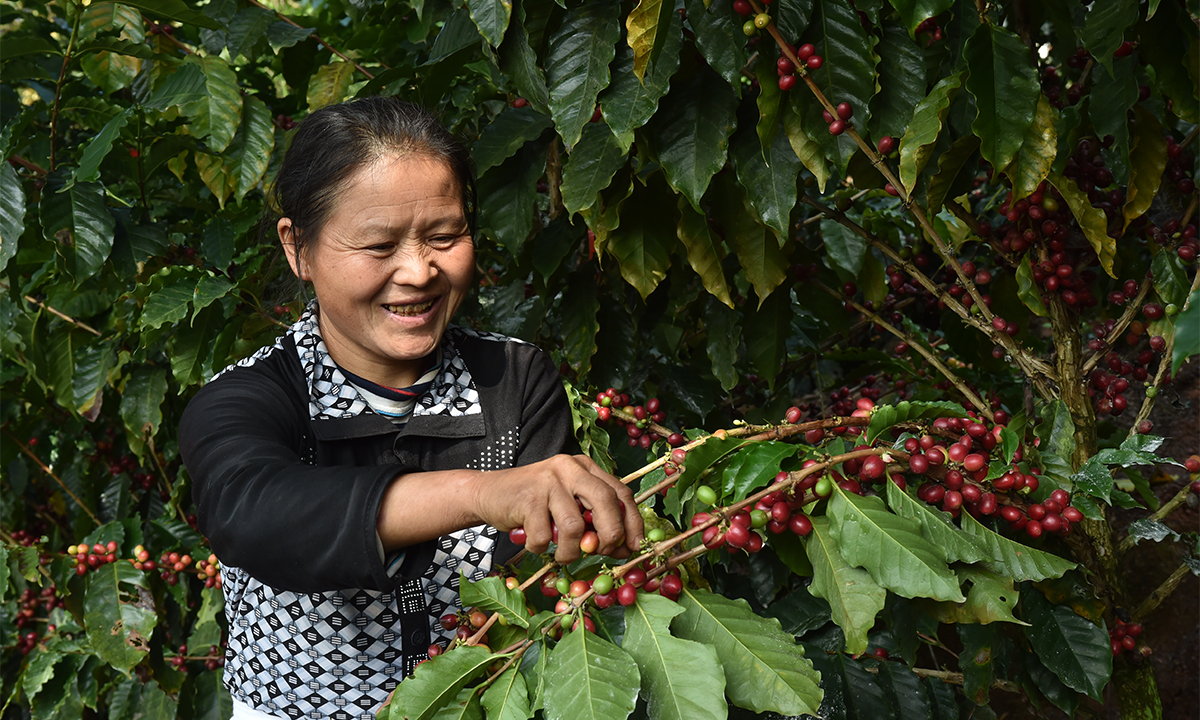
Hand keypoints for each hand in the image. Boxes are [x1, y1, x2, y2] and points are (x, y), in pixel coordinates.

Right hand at [470, 454, 642, 562]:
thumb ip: (593, 519)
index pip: (621, 492)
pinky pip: (545, 537)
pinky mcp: (528, 498)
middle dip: (611, 534)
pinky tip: (533, 541)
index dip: (632, 522)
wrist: (487, 493)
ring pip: (575, 527)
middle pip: (606, 502)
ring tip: (560, 554)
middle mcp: (570, 468)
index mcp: (585, 468)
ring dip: (571, 551)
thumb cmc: (532, 503)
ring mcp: (548, 481)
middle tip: (603, 552)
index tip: (635, 546)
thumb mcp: (568, 504)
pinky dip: (541, 548)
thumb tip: (623, 549)